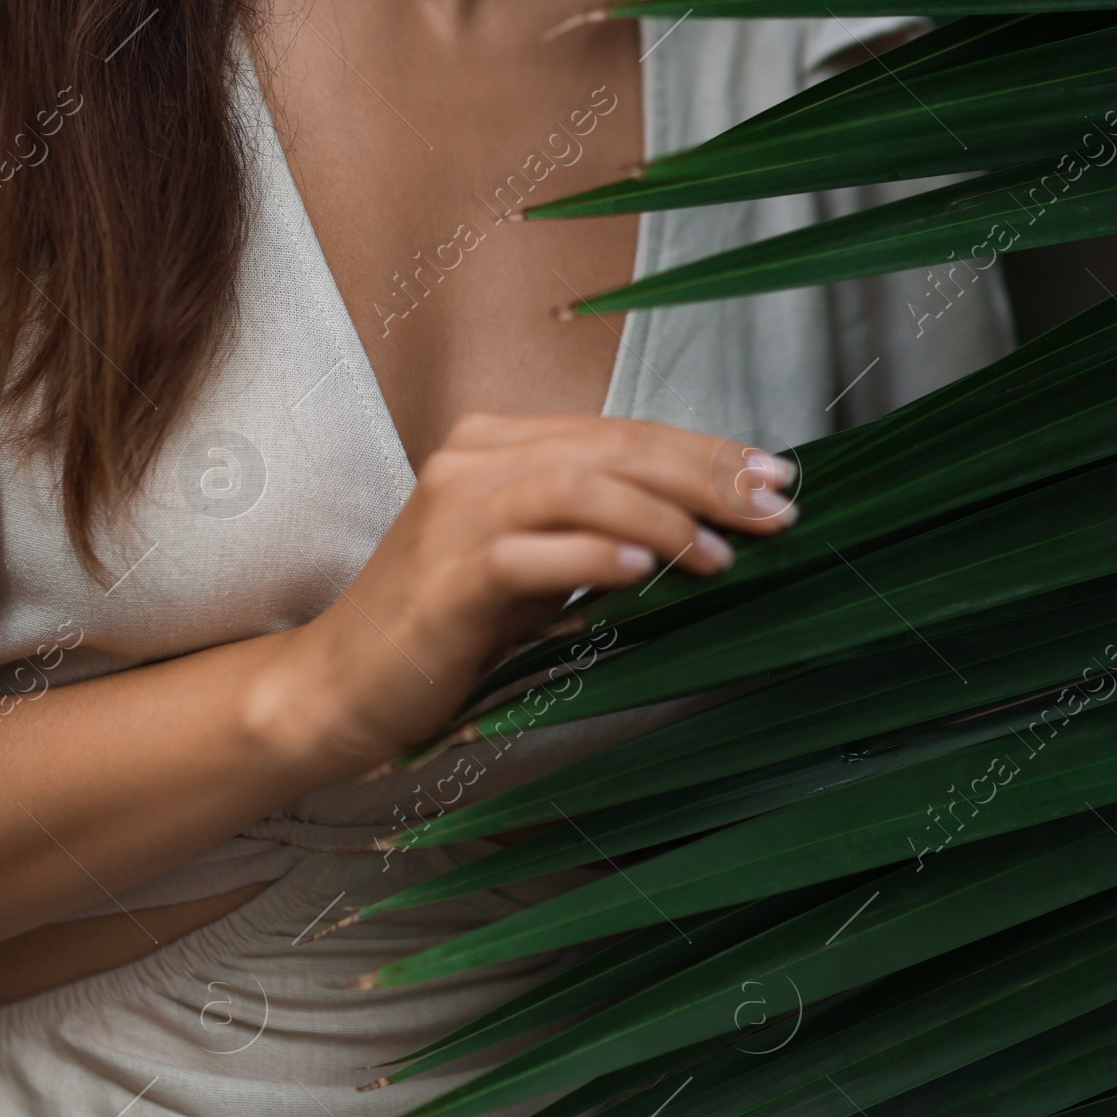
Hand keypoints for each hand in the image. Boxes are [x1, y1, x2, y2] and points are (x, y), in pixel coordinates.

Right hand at [297, 413, 794, 767]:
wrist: (342, 685)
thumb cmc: (447, 627)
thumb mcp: (533, 563)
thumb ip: (596, 529)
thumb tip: (706, 522)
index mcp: (496, 444)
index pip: (621, 431)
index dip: (704, 451)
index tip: (773, 477)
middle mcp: (472, 462)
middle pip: (612, 447)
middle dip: (705, 475)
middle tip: (775, 508)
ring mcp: (454, 515)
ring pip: (580, 484)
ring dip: (663, 518)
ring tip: (720, 555)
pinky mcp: (445, 577)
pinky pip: (530, 552)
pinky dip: (594, 557)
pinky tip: (643, 573)